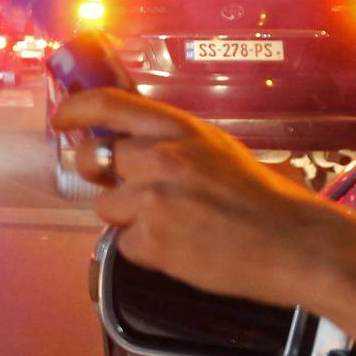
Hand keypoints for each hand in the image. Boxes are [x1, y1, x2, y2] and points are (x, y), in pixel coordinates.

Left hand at [52, 89, 355, 350]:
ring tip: (172, 226)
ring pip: (106, 207)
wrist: (294, 244)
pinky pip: (125, 245)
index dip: (74, 109)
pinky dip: (145, 251)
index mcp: (178, 128)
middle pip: (92, 158)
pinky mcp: (152, 241)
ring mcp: (152, 200)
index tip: (61, 118)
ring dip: (128, 218)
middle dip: (99, 176)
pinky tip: (180, 249)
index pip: (106, 103)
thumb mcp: (215, 149)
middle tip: (122, 188)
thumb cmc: (263, 200)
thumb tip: (128, 147)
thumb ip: (170, 142)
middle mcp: (160, 157)